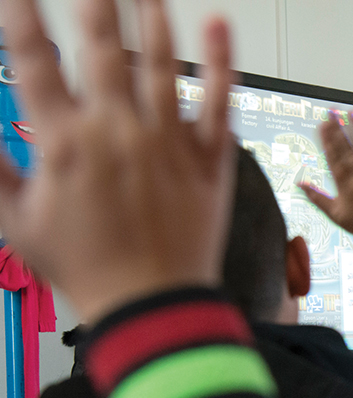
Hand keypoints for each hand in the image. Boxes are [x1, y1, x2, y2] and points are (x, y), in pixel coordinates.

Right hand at [0, 0, 233, 322]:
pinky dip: (221, 61)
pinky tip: (219, 24)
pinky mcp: (207, 158)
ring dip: (152, 14)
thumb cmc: (88, 268)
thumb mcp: (17, 222)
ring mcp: (167, 142)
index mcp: (65, 143)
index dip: (19, 16)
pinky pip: (218, 101)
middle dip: (94, 0)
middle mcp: (118, 132)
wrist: (152, 302)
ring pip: (161, 61)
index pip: (33, 60)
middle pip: (101, 46)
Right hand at [299, 113, 352, 244]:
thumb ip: (316, 197)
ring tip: (351, 114)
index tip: (321, 124)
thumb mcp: (334, 213)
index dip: (327, 139)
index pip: (334, 157)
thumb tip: (299, 184)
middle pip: (348, 148)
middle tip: (331, 112)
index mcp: (346, 185)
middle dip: (339, 129)